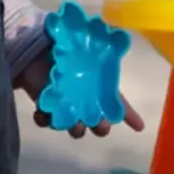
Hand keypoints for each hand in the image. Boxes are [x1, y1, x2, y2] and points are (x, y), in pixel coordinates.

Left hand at [18, 52, 145, 138]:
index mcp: (100, 88)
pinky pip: (48, 121)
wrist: (37, 45)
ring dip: (73, 126)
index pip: (118, 106)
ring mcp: (67, 106)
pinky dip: (44, 119)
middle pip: (98, 125)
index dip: (128, 117)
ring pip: (74, 128)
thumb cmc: (70, 49)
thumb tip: (124, 53)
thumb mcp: (93, 52)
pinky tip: (41, 111)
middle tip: (95, 122)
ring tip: (66, 117)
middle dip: (99, 127)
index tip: (136, 126)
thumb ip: (106, 58)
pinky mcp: (46, 107)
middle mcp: (87, 100)